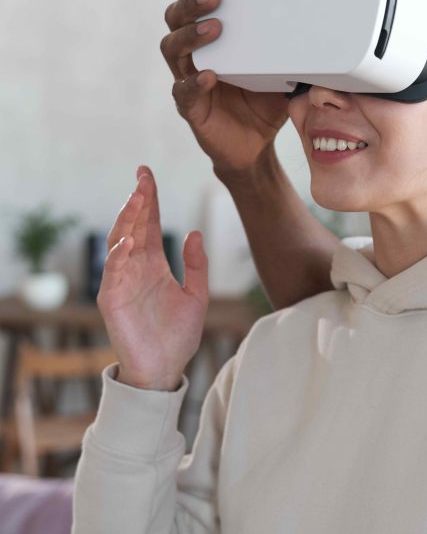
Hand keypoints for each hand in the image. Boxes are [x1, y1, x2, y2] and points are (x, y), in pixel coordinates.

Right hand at [97, 167, 208, 390]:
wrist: (166, 369)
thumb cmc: (178, 335)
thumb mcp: (197, 295)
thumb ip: (196, 264)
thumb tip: (194, 232)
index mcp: (154, 265)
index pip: (148, 225)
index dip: (149, 200)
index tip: (147, 174)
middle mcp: (135, 269)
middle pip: (133, 227)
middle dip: (137, 201)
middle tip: (143, 177)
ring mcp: (122, 282)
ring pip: (120, 243)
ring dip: (127, 220)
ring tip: (138, 198)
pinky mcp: (113, 300)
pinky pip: (113, 273)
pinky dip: (119, 255)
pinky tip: (130, 240)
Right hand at [161, 0, 288, 177]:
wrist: (256, 148)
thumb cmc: (265, 105)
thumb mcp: (283, 73)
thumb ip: (291, 50)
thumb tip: (323, 25)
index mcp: (214, 43)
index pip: (199, 7)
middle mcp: (195, 57)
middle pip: (175, 20)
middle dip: (191, 4)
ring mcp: (189, 81)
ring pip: (172, 50)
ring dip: (191, 36)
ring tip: (215, 28)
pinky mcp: (191, 109)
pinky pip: (184, 92)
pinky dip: (194, 82)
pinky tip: (210, 75)